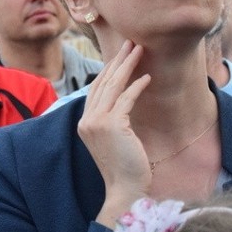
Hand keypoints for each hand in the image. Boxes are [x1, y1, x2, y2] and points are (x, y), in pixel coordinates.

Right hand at [78, 41, 151, 227]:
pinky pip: (126, 99)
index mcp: (84, 123)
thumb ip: (112, 121)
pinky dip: (137, 86)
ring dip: (127, 65)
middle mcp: (86, 120)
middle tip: (130, 42)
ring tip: (139, 49)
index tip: (120, 57)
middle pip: (103, 82)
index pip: (95, 90)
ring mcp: (96, 122)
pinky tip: (147, 77)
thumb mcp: (113, 141)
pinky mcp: (111, 125)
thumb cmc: (124, 168)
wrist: (125, 190)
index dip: (108, 71)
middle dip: (118, 60)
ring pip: (113, 86)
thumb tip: (122, 102)